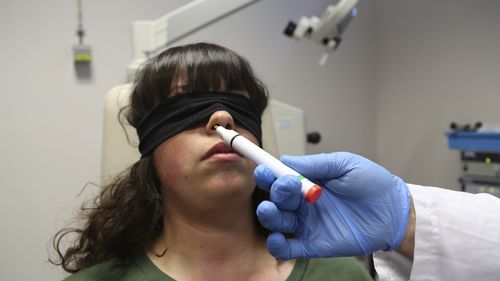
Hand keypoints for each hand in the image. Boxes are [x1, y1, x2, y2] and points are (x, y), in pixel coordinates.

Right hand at [254, 152, 410, 258]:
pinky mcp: (314, 244)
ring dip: (270, 215)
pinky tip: (276, 238)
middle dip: (275, 191)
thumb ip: (316, 164)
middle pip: (276, 198)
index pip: (280, 177)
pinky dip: (277, 245)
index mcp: (308, 182)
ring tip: (273, 209)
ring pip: (278, 221)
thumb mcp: (344, 165)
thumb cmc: (372, 184)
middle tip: (288, 186)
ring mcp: (308, 224)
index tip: (264, 169)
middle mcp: (303, 203)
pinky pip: (289, 248)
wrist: (394, 213)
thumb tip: (285, 159)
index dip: (269, 174)